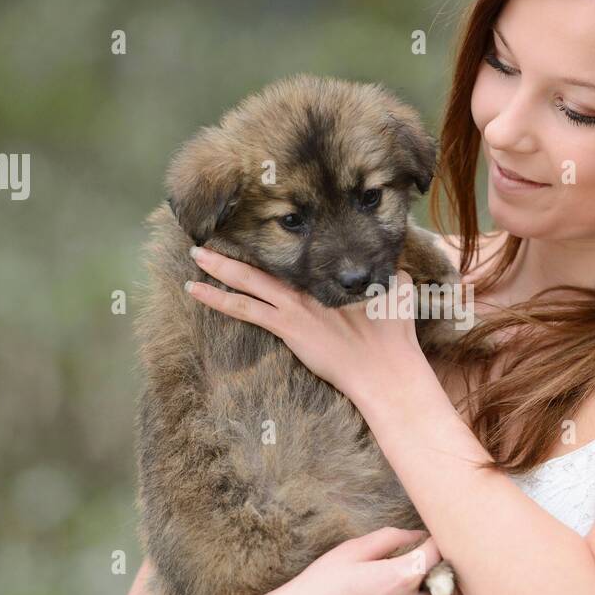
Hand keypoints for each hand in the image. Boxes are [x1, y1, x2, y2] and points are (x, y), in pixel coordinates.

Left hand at [184, 244, 424, 402]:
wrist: (384, 367)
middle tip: (210, 232)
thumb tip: (388, 260)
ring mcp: (294, 304)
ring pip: (248, 278)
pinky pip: (243, 308)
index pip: (301, 250)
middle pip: (266, 259)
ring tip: (196, 255)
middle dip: (238, 244)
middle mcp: (308, 284)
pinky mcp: (286, 326)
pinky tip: (197, 291)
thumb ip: (388, 271)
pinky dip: (217, 298)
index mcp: (332, 274)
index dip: (280, 238)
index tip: (261, 227)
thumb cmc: (394, 333)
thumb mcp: (398, 290)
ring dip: (219, 266)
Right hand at [235, 527, 464, 594]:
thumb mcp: (349, 551)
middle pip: (454, 584)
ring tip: (426, 587)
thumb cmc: (315, 588)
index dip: (439, 538)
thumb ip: (390, 538)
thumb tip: (418, 535)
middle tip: (434, 560)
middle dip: (447, 568)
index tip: (432, 534)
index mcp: (401, 577)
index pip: (441, 551)